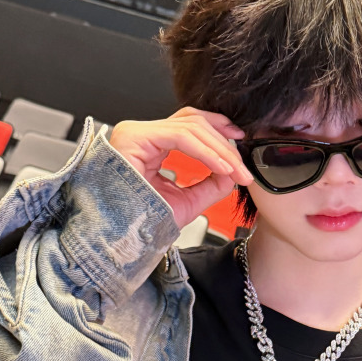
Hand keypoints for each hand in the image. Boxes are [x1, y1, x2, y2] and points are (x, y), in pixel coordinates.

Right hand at [109, 108, 252, 230]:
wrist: (119, 239)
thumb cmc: (141, 223)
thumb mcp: (186, 201)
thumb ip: (210, 184)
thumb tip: (232, 172)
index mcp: (150, 145)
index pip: (189, 125)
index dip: (218, 132)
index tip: (239, 147)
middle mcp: (141, 135)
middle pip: (192, 122)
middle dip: (223, 143)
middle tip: (243, 168)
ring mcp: (136, 133)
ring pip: (190, 126)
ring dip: (219, 149)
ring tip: (235, 170)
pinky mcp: (135, 138)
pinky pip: (180, 137)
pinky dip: (205, 152)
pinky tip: (221, 166)